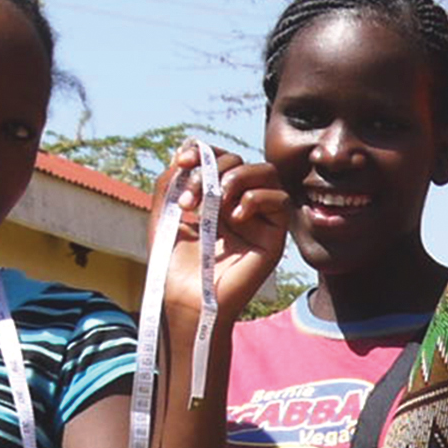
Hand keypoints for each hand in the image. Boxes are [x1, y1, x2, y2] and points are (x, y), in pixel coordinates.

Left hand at [155, 143, 290, 324]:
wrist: (186, 298)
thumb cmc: (173, 262)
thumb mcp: (165, 212)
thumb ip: (172, 179)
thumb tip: (190, 149)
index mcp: (215, 197)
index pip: (221, 157)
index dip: (204, 151)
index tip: (181, 162)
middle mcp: (239, 204)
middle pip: (241, 160)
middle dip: (213, 170)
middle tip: (191, 200)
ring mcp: (259, 219)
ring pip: (267, 172)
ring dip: (238, 177)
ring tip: (217, 201)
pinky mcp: (275, 237)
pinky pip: (281, 200)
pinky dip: (257, 199)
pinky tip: (236, 219)